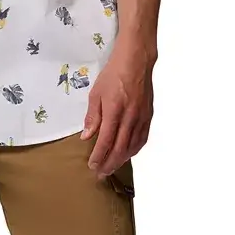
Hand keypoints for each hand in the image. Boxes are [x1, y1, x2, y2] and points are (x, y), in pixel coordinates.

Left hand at [80, 41, 154, 180]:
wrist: (136, 61)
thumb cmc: (114, 73)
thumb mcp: (96, 92)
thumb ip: (93, 116)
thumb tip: (87, 136)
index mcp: (114, 110)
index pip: (106, 140)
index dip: (99, 156)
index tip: (92, 166)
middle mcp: (130, 117)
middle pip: (120, 148)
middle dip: (110, 163)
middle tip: (101, 173)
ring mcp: (141, 118)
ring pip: (132, 146)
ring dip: (122, 160)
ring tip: (112, 167)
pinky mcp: (148, 116)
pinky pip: (142, 139)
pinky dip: (134, 150)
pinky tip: (128, 154)